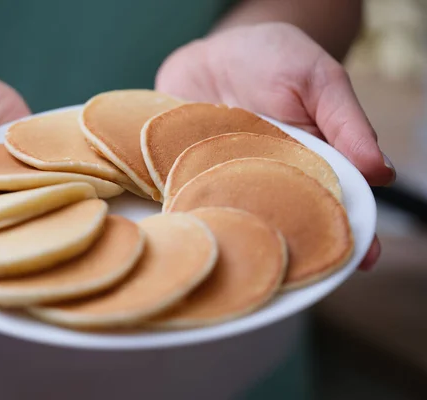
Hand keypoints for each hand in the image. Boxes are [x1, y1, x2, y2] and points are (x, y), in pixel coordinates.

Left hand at [156, 22, 394, 270]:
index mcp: (308, 164)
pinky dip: (191, 216)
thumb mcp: (318, 82)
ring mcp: (226, 181)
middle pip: (283, 222)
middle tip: (292, 272)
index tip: (362, 259)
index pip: (333, 202)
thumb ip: (346, 124)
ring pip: (237, 219)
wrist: (212, 53)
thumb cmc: (273, 59)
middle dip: (291, 250)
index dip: (349, 231)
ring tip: (241, 263)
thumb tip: (381, 172)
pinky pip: (189, 199)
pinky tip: (193, 236)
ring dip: (239, 239)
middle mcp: (267, 181)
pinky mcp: (187, 176)